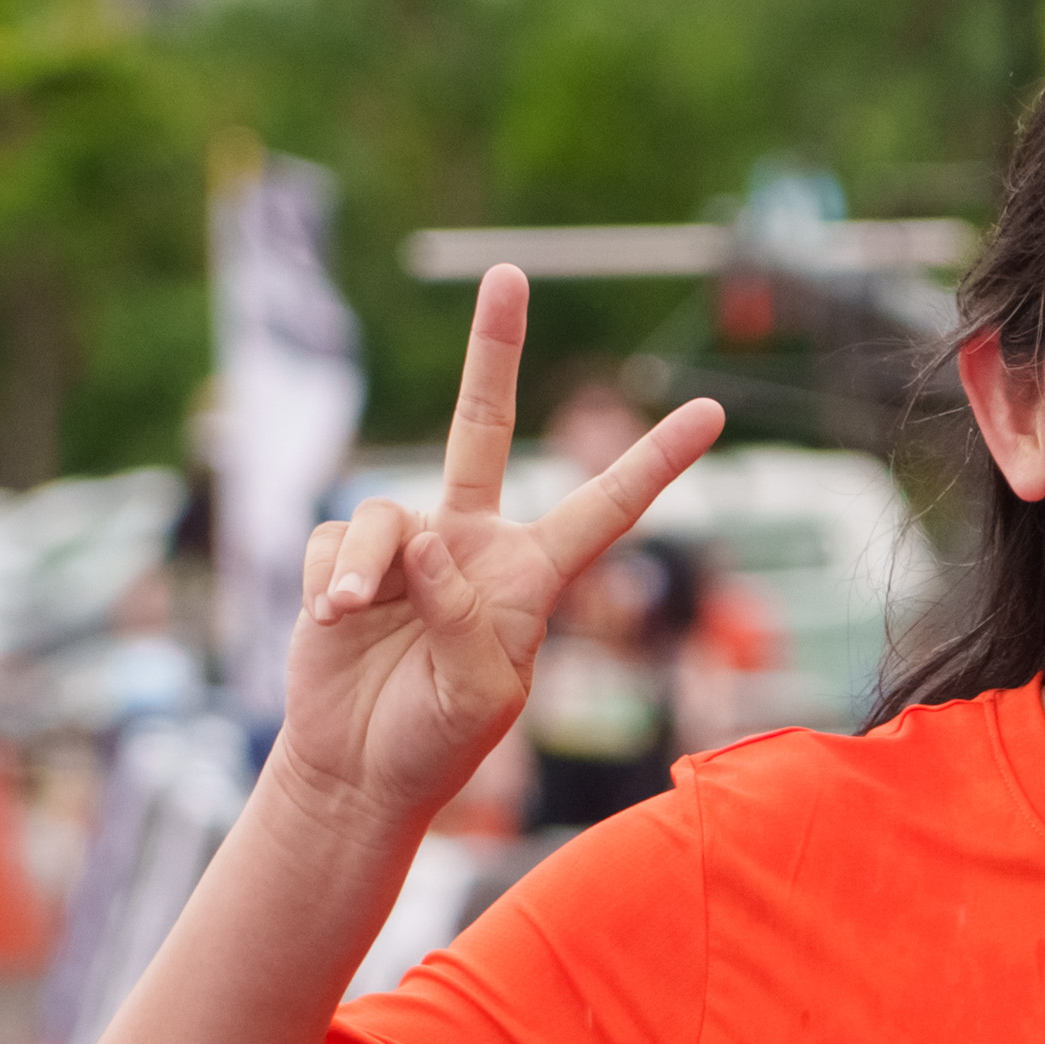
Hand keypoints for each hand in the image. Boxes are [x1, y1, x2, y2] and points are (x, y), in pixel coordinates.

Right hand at [278, 268, 722, 835]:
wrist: (358, 771)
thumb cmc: (436, 742)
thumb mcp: (477, 696)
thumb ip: (465, 619)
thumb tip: (423, 537)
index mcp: (531, 577)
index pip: (606, 508)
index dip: (657, 461)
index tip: (713, 411)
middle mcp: (472, 544)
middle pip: (483, 426)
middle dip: (492, 348)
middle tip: (509, 272)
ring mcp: (406, 545)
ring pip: (387, 515)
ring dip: (369, 570)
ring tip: (354, 619)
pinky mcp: (345, 556)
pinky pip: (337, 543)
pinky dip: (331, 584)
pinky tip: (332, 624)